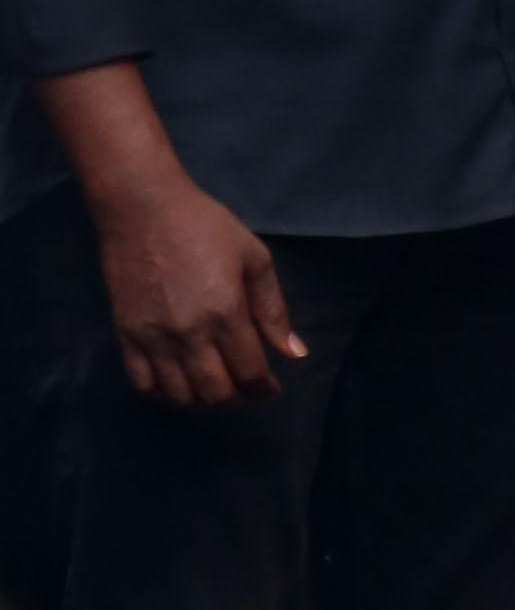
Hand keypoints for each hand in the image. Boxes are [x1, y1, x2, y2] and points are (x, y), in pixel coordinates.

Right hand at [87, 158, 298, 406]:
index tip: (271, 388)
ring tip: (216, 389)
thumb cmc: (205, 227)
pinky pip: (141, 383)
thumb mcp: (255, 259)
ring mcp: (152, 337)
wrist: (143, 208)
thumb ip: (274, 310)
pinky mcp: (125, 334)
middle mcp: (189, 333)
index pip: (249, 372)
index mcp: (226, 313)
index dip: (264, 389)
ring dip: (203, 401)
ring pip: (180, 394)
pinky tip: (178, 384)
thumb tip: (294, 354)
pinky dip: (163, 394)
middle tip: (246, 391)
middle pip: (216, 392)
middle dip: (238, 399)